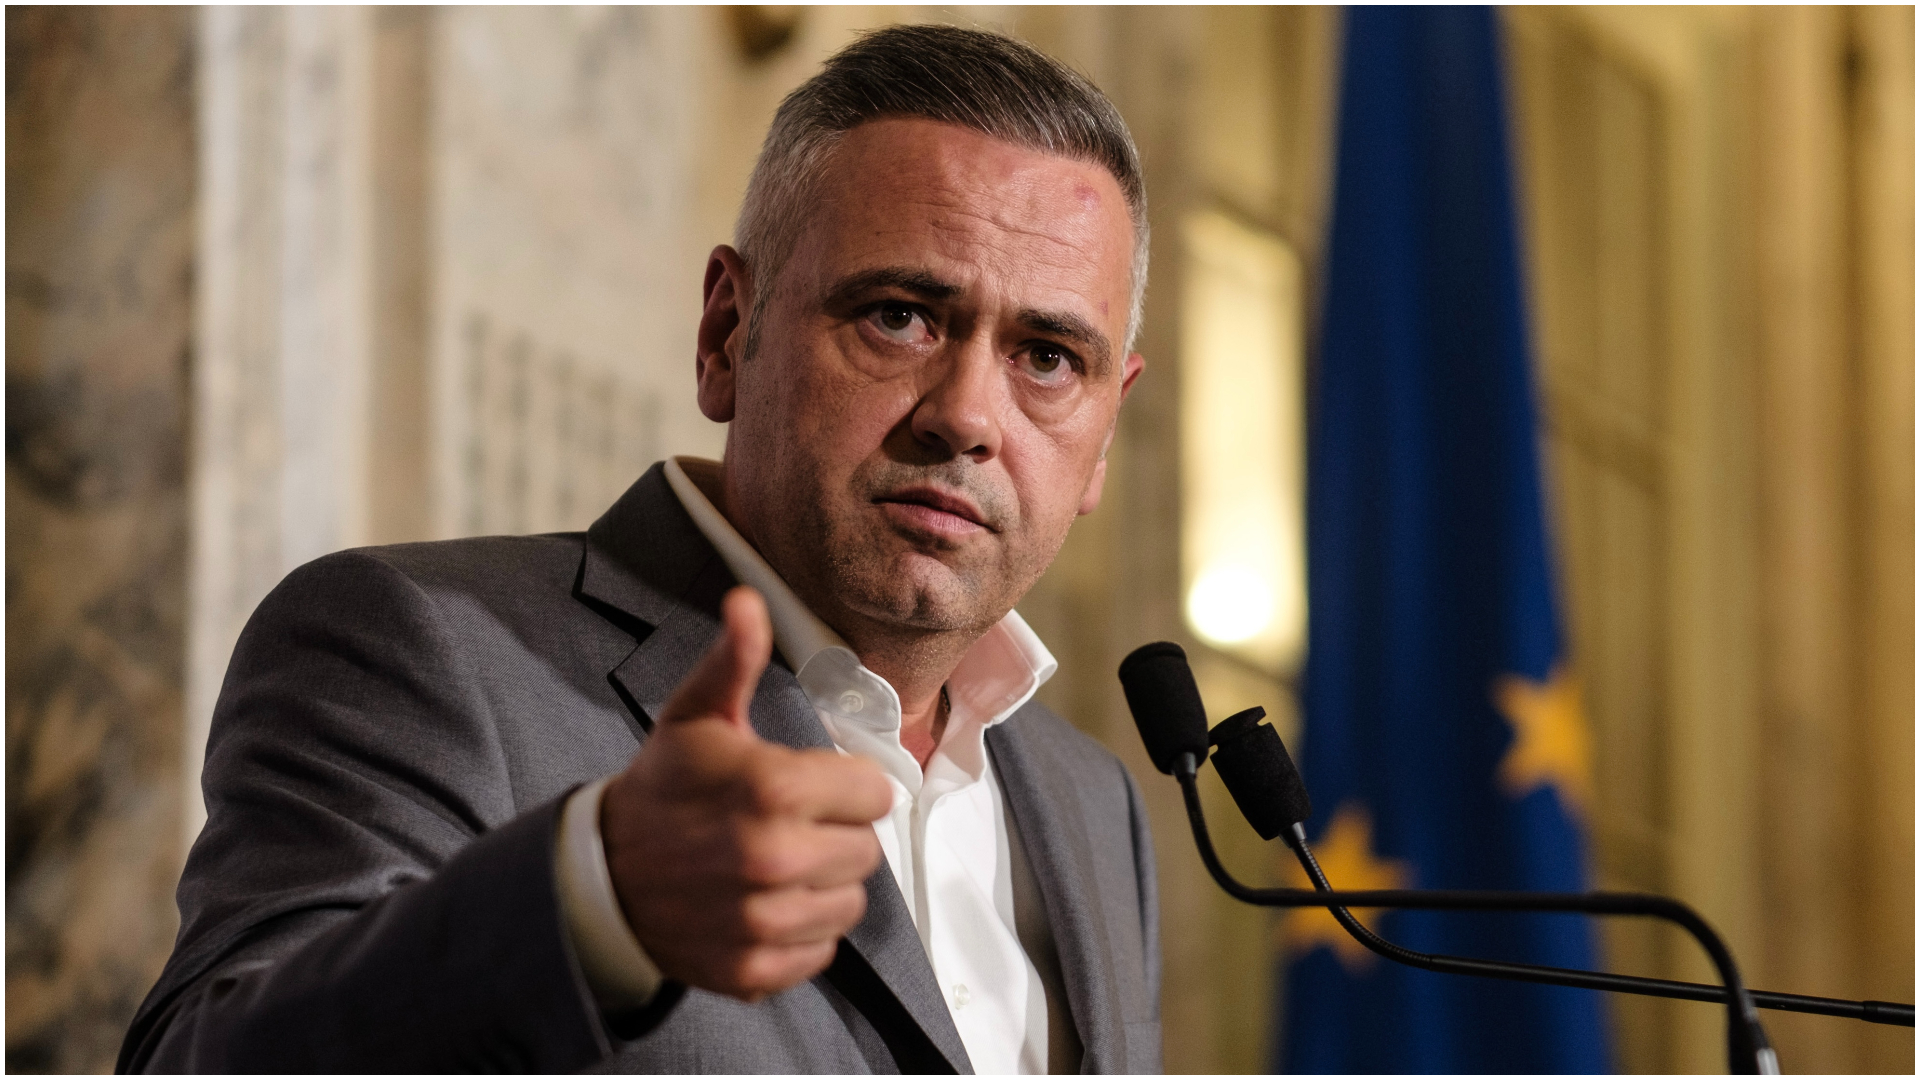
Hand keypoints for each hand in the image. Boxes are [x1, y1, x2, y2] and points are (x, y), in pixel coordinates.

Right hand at [600, 587, 893, 1000]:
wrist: (599, 875)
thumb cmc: (661, 789)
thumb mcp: (696, 715)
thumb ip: (736, 659)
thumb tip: (747, 600)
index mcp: (774, 788)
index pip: (875, 793)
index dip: (844, 785)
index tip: (806, 785)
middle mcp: (775, 858)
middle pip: (867, 850)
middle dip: (834, 834)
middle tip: (785, 825)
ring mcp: (764, 920)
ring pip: (850, 903)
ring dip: (822, 885)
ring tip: (775, 865)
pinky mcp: (754, 969)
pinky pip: (820, 952)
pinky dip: (799, 933)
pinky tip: (762, 904)